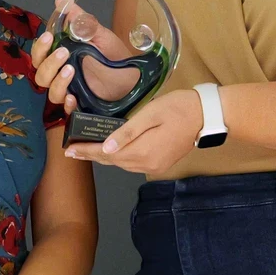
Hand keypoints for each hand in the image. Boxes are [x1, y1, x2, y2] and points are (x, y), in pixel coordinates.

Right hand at [31, 0, 135, 106]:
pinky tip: (73, 97)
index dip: (40, 46)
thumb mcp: (100, 34)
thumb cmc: (114, 56)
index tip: (49, 36)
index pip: (41, 52)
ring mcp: (70, 90)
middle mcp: (62, 73)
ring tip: (71, 70)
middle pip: (40, 72)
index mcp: (63, 55)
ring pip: (49, 91)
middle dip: (47, 63)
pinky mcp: (81, 105)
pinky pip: (66, 109)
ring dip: (56, 81)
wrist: (134, 76)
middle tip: (64, 53)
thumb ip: (80, 20)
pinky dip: (67, 104)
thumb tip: (61, 1)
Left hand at [64, 88, 202, 174]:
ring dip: (105, 157)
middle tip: (72, 150)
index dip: (87, 151)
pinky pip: (134, 163)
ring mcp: (155, 166)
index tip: (68, 150)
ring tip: (87, 150)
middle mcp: (146, 164)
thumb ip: (127, 131)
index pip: (106, 154)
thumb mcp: (151, 114)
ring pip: (123, 164)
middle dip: (92, 155)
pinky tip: (112, 150)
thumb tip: (105, 147)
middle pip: (112, 161)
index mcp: (142, 151)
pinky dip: (120, 157)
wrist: (207, 116)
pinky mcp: (161, 164)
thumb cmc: (178, 107)